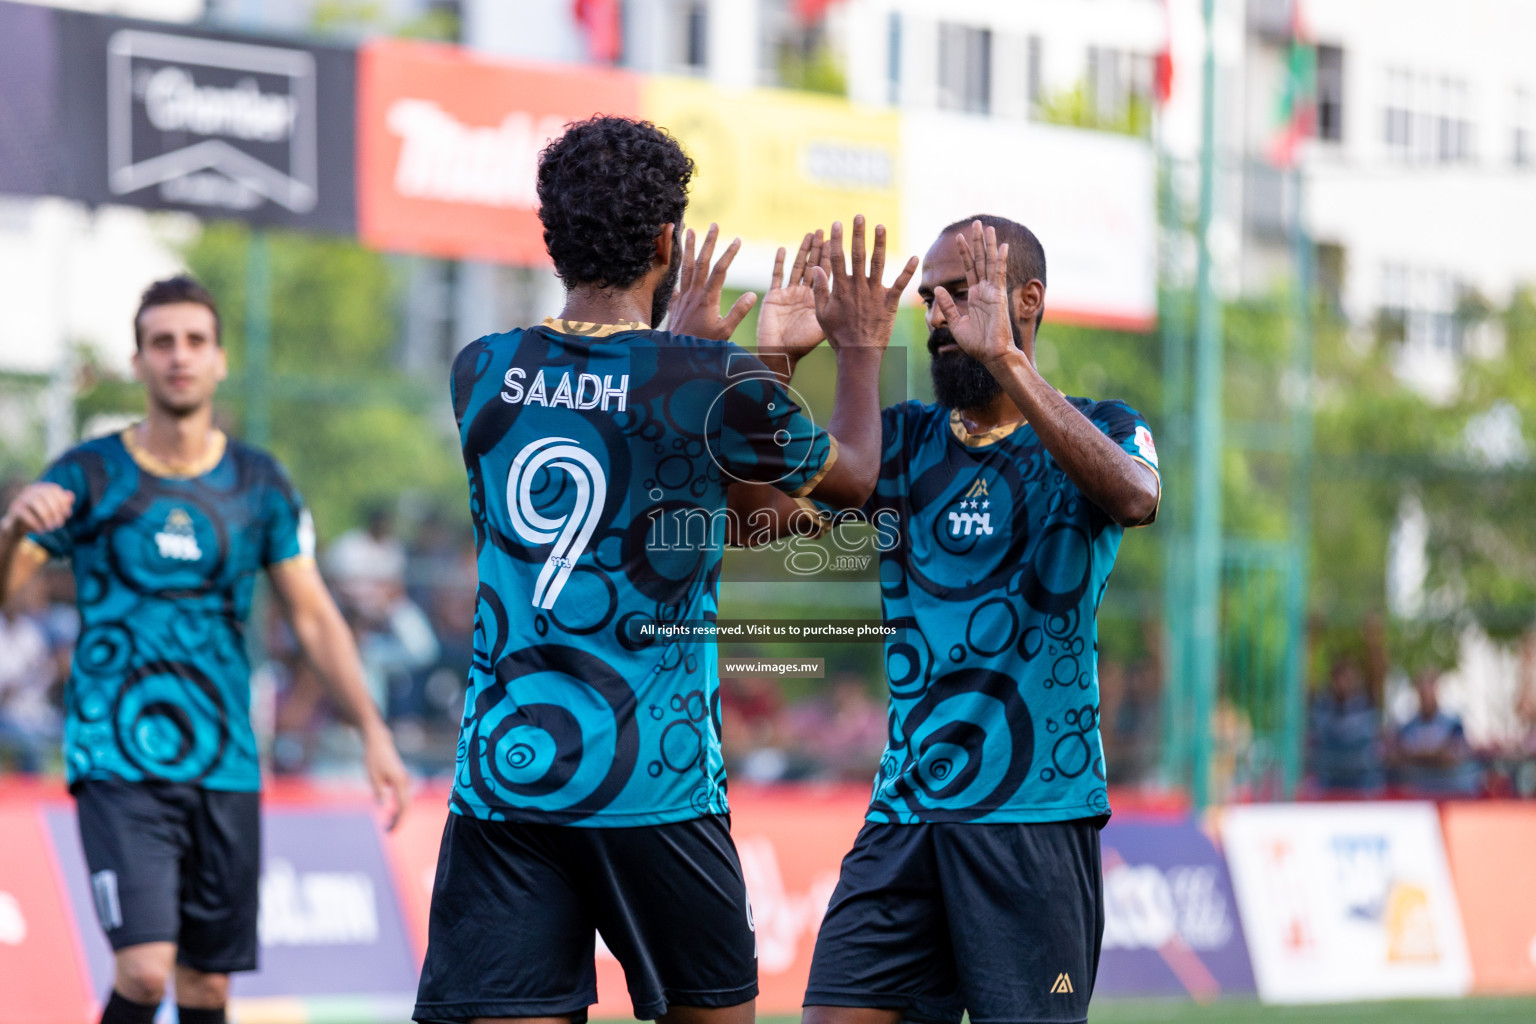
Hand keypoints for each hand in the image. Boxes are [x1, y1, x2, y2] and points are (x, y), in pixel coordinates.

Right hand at [2, 482, 73, 537]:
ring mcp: (20, 499)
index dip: (63, 502)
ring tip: (51, 528)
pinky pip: (25, 514)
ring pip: (35, 503)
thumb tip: (71, 496)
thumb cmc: (38, 518)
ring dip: (46, 517)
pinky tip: (40, 531)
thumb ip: (63, 503)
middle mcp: (29, 491)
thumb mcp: (53, 511)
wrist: (16, 527)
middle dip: (56, 511)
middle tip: (60, 524)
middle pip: (46, 495)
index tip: (68, 515)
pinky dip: (35, 523)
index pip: (54, 489)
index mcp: (40, 488)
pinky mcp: (14, 510)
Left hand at [361, 722, 410, 830]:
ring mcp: (404, 780)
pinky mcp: (401, 779)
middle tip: (388, 831)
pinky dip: (398, 806)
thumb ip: (379, 791)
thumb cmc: (373, 758)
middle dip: (398, 820)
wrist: (379, 742)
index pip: (403, 807)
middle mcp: (405, 782)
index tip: (390, 831)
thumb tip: (384, 806)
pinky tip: (390, 812)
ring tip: (387, 824)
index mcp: (400, 782)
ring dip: (398, 814)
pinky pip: (403, 797)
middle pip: (406, 806)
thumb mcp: (372, 776)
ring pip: (405, 802)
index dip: (398, 820)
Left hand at [666, 223, 757, 340]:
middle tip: (713, 225)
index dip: (729, 254)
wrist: (677, 354)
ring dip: (689, 248)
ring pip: (686, 267)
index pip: (720, 270)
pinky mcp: (675, 304)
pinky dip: (674, 268)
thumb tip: (753, 295)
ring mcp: (682, 297)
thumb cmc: (703, 345)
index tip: (737, 240)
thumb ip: (738, 313)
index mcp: (707, 299)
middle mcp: (693, 294)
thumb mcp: (724, 332)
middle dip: (709, 242)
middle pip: (702, 262)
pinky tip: (674, 260)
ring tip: (689, 231)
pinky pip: (675, 280)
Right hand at [756, 231, 825, 377]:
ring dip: (803, 250)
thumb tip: (836, 279)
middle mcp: (805, 294)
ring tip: (809, 234)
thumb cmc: (803, 343)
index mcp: (819, 299)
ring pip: (797, 267)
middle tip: (824, 229)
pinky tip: (783, 249)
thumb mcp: (821, 321)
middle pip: (814, 265)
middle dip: (819, 247)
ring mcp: (789, 294)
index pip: (828, 271)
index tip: (837, 238)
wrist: (782, 355)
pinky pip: (777, 276)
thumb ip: (826, 299)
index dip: (832, 254)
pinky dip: (779, 263)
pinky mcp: (774, 297)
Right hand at [811, 215, 917, 350]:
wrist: (858, 353)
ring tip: (881, 226)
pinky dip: (908, 271)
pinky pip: (900, 284)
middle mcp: (858, 287)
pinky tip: (915, 256)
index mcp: (841, 288)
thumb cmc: (838, 335)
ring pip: (878, 264)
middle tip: (859, 216)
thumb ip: (819, 290)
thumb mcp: (822, 314)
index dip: (836, 240)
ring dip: (879, 244)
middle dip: (858, 234)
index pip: (837, 258)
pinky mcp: (889, 302)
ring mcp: (875, 293)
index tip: (836, 224)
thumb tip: (816, 267)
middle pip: (858, 255)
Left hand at [932, 221, 1013, 368]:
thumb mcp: (955, 323)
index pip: (969, 268)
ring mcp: (993, 291)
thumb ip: (947, 305)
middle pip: (980, 260)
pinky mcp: (999, 296)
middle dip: (977, 242)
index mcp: (974, 296)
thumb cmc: (975, 344)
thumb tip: (937, 288)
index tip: (960, 237)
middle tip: (976, 223)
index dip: (964, 253)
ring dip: (988, 244)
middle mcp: (984, 290)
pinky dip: (1001, 259)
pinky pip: (999, 274)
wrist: (990, 355)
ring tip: (986, 227)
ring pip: (990, 262)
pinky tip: (1003, 245)